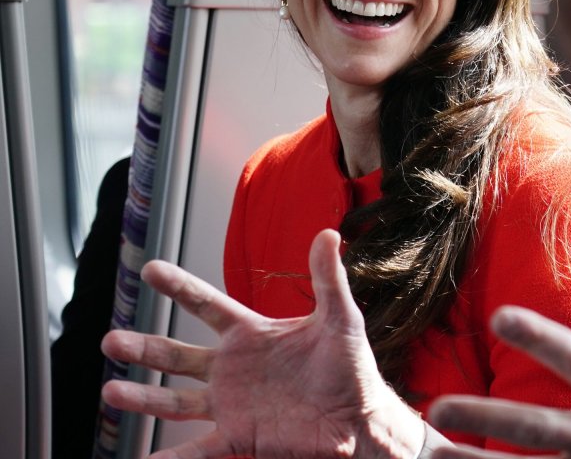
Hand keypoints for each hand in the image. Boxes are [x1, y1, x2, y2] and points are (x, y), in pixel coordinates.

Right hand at [101, 229, 425, 458]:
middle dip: (143, 347)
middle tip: (110, 340)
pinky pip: (194, 451)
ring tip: (111, 390)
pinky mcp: (238, 436)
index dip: (179, 287)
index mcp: (253, 335)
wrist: (360, 419)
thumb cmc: (354, 368)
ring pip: (174, 401)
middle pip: (177, 355)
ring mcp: (232, 404)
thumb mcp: (341, 319)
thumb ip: (327, 278)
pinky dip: (166, 458)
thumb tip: (328, 233)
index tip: (149, 268)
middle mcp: (234, 368)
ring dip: (142, 398)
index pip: (207, 305)